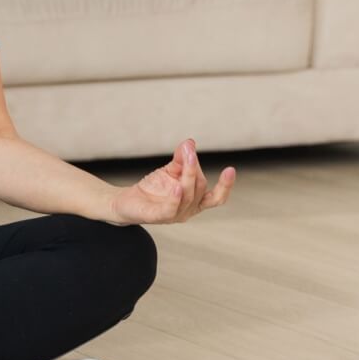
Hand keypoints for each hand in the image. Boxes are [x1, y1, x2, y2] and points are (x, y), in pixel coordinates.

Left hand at [108, 138, 234, 225]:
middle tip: (189, 151)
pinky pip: (170, 209)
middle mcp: (188, 210)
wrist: (127, 200)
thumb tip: (190, 143)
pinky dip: (175, 198)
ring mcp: (174, 215)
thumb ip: (181, 158)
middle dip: (194, 168)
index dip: (225, 186)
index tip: (231, 169)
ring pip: (187, 196)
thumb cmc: (153, 187)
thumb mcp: (170, 170)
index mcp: (196, 201)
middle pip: (199, 189)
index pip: (216, 197)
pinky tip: (176, 186)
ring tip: (186, 158)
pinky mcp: (157, 217)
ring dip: (188, 176)